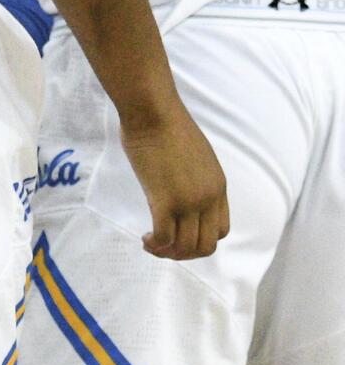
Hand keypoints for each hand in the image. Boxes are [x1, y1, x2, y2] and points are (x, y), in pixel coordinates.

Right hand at [120, 109, 229, 259]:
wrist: (154, 111)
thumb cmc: (165, 124)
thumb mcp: (193, 154)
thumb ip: (193, 175)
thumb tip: (177, 181)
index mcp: (218, 187)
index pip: (220, 230)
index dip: (199, 239)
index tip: (178, 233)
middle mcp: (208, 199)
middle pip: (205, 245)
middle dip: (184, 254)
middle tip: (163, 247)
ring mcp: (188, 201)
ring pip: (185, 246)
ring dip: (167, 252)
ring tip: (150, 244)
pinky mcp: (164, 199)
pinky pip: (164, 237)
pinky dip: (155, 244)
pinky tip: (145, 239)